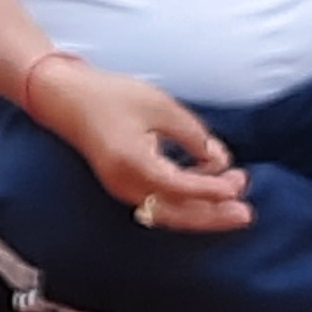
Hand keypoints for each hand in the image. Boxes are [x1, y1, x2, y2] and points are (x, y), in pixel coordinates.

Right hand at [24, 58, 251, 232]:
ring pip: (169, 212)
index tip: (237, 187)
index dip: (210, 190)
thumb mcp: (159, 106)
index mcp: (132, 164)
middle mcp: (125, 185)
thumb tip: (219, 160)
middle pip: (176, 213)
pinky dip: (187, 200)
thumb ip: (192, 135)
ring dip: (203, 208)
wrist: (65, 98)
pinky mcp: (124, 186)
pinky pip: (160, 203)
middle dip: (213, 215)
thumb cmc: (110, 96)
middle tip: (246, 213)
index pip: (179, 187)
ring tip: (235, 195)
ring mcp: (122, 189)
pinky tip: (209, 185)